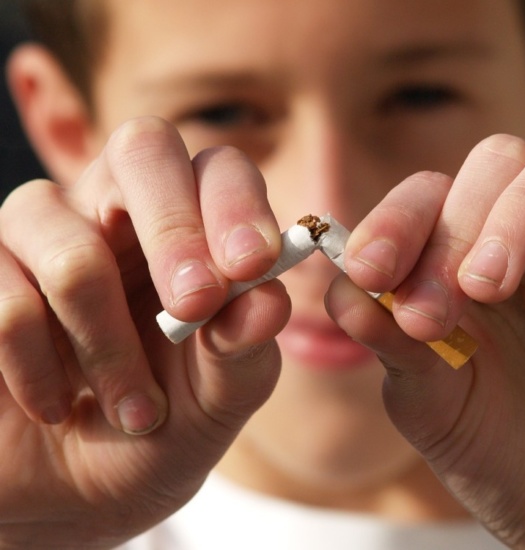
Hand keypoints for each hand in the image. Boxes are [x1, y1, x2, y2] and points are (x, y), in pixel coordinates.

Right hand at [0, 117, 287, 546]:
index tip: (252, 263)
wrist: (71, 493)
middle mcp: (116, 211)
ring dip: (110, 345)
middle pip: (143, 149)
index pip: (219, 170)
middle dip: (176, 231)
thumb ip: (246, 350)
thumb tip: (269, 301)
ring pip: (74, 247)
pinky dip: (42, 371)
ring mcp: (39, 233)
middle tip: (194, 305)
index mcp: (192, 231)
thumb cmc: (161, 430)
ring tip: (137, 412)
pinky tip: (57, 406)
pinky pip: (9, 302)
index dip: (237, 204)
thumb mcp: (218, 401)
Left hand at [325, 122, 524, 547]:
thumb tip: (341, 291)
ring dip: (518, 206)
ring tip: (491, 283)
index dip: (393, 222)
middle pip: (495, 164)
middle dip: (455, 227)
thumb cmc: (510, 460)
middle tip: (437, 308)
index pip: (428, 200)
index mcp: (466, 267)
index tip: (369, 273)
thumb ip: (391, 344)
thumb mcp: (434, 406)